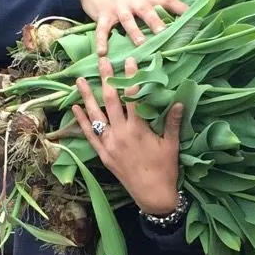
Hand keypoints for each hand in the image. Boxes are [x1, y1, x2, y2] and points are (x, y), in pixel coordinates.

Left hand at [72, 57, 183, 215]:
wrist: (153, 195)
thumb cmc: (165, 169)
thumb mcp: (171, 144)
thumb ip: (173, 122)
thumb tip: (179, 101)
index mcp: (138, 128)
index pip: (133, 96)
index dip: (130, 77)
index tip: (128, 60)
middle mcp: (121, 133)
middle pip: (111, 100)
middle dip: (106, 78)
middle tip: (101, 60)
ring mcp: (109, 144)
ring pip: (95, 115)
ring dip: (87, 96)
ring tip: (80, 80)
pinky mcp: (103, 154)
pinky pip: (89, 134)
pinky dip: (81, 120)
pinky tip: (74, 107)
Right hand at [76, 0, 188, 55]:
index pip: (168, 0)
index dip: (181, 8)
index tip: (195, 18)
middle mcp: (134, 2)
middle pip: (148, 11)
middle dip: (157, 21)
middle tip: (165, 33)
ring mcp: (118, 9)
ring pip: (127, 20)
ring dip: (134, 31)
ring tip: (141, 43)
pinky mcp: (102, 15)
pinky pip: (102, 30)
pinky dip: (101, 40)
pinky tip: (102, 52)